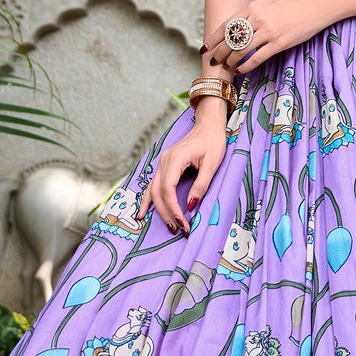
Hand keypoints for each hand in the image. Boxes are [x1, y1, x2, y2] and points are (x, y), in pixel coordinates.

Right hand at [139, 110, 227, 235]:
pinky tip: (141, 213)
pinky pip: (152, 185)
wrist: (208, 126)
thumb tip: (191, 206)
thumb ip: (201, 185)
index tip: (183, 223)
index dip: (174, 208)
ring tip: (170, 226)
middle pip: (159, 192)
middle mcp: (164, 161)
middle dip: (167, 213)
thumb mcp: (212, 163)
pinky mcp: (164, 166)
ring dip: (159, 210)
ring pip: (154, 191)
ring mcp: (162, 163)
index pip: (168, 189)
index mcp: (176, 159)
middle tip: (179, 229)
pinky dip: (146, 200)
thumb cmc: (213, 142)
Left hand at [205, 0, 326, 73]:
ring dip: (231, 61)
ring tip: (227, 67)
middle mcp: (257, 18)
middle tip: (214, 62)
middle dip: (220, 53)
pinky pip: (257, 58)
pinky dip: (246, 66)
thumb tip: (234, 31)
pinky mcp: (279, 43)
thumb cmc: (290, 7)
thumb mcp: (266, 5)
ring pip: (241, 50)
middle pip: (231, 39)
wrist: (314, 7)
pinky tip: (241, 70)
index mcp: (252, 7)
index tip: (204, 49)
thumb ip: (251, 15)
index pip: (226, 25)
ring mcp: (268, 31)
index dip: (213, 39)